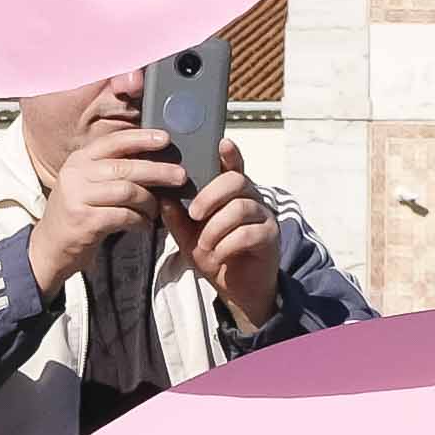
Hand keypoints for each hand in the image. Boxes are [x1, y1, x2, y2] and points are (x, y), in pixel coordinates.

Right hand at [27, 123, 175, 296]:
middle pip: (126, 167)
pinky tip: (144, 224)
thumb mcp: (86, 184)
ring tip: (157, 209)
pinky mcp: (84, 221)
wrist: (49, 247)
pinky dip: (140, 220)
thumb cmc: (77, 213)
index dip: (141, 138)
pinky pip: (124, 215)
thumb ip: (111, 170)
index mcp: (79, 160)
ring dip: (150, 201)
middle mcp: (76, 174)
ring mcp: (78, 197)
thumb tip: (152, 158)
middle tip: (180, 176)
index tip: (165, 139)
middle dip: (158, 171)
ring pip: (128, 191)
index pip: (114, 142)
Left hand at [177, 166, 286, 329]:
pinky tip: (219, 254)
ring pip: (240, 208)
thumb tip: (163, 198)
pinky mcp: (271, 236)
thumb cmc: (216, 256)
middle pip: (236, 181)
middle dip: (210, 196)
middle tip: (194, 214)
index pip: (233, 166)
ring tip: (206, 244)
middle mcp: (251, 198)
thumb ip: (177, 218)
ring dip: (216, 228)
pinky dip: (227, 244)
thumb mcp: (189, 238)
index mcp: (231, 193)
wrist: (237, 290)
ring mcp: (263, 216)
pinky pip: (248, 233)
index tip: (222, 143)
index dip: (229, 154)